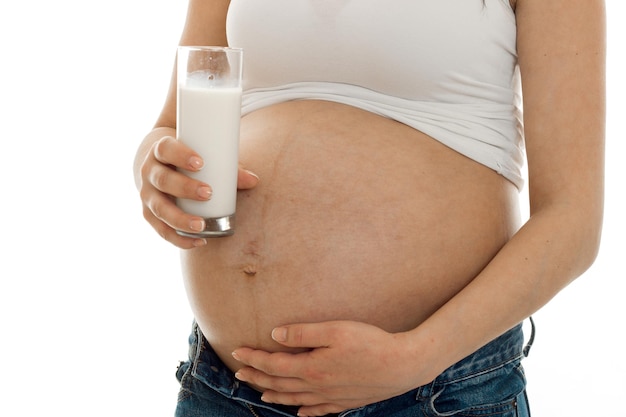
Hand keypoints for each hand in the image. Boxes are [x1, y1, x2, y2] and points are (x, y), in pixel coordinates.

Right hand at [138, 135, 258, 247]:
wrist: (160, 165)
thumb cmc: (188, 158)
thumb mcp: (202, 155)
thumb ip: (227, 166)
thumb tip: (254, 181)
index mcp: (160, 151)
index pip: (165, 149)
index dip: (180, 155)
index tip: (200, 163)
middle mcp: (149, 173)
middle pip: (163, 180)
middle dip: (185, 188)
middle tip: (208, 193)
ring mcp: (147, 195)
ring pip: (160, 208)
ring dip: (181, 218)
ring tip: (202, 225)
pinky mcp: (150, 214)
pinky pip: (162, 230)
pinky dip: (180, 239)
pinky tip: (199, 242)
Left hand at [232, 321, 427, 416]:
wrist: (402, 365)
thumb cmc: (370, 342)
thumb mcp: (335, 330)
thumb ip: (303, 333)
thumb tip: (275, 335)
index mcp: (311, 367)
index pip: (273, 365)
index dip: (253, 359)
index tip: (237, 352)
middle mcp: (317, 386)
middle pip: (279, 384)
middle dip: (257, 378)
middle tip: (239, 374)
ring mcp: (331, 397)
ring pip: (295, 399)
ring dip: (275, 395)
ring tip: (260, 394)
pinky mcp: (344, 402)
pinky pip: (318, 410)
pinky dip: (303, 411)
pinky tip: (299, 412)